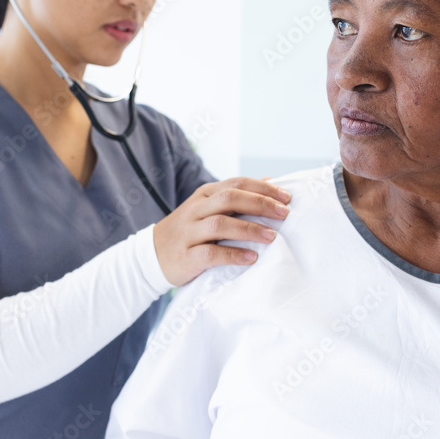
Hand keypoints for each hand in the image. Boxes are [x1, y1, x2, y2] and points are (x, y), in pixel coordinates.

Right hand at [153, 177, 290, 285]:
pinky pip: (210, 254)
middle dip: (260, 204)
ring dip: (249, 229)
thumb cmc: (189, 231)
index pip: (237, 183)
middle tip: (284, 214)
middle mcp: (196, 209)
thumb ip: (236, 195)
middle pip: (230, 198)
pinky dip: (233, 254)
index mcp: (204, 194)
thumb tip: (269, 180)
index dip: (263, 188)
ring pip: (220, 224)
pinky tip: (251, 258)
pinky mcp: (186, 256)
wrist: (152, 255)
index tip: (287, 197)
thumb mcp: (208, 207)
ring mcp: (189, 232)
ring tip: (272, 236)